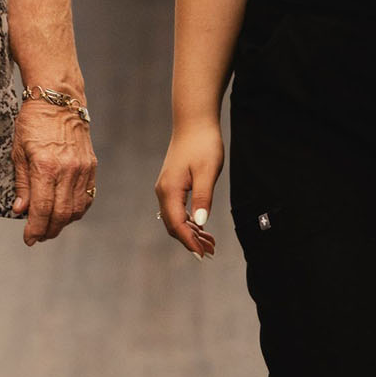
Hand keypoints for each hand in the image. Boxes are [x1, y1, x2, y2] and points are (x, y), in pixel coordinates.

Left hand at [12, 98, 96, 244]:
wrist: (58, 99)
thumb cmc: (33, 121)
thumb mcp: (18, 151)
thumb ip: (21, 184)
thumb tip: (21, 210)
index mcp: (45, 167)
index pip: (42, 209)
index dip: (34, 229)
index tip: (28, 239)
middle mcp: (67, 170)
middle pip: (61, 215)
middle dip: (48, 231)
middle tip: (37, 236)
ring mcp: (82, 169)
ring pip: (76, 209)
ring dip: (63, 223)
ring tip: (50, 225)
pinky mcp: (91, 166)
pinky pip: (87, 197)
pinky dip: (77, 210)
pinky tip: (65, 211)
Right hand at [156, 116, 221, 258]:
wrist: (194, 121)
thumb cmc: (203, 144)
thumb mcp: (208, 171)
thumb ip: (203, 197)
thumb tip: (200, 223)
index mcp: (170, 190)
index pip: (177, 225)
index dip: (189, 242)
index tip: (204, 254)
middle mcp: (164, 191)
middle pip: (173, 225)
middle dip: (191, 241)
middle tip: (211, 252)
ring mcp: (166, 188)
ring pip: (175, 219)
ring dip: (191, 233)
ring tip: (211, 244)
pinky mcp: (172, 184)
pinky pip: (177, 210)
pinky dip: (189, 222)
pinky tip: (202, 227)